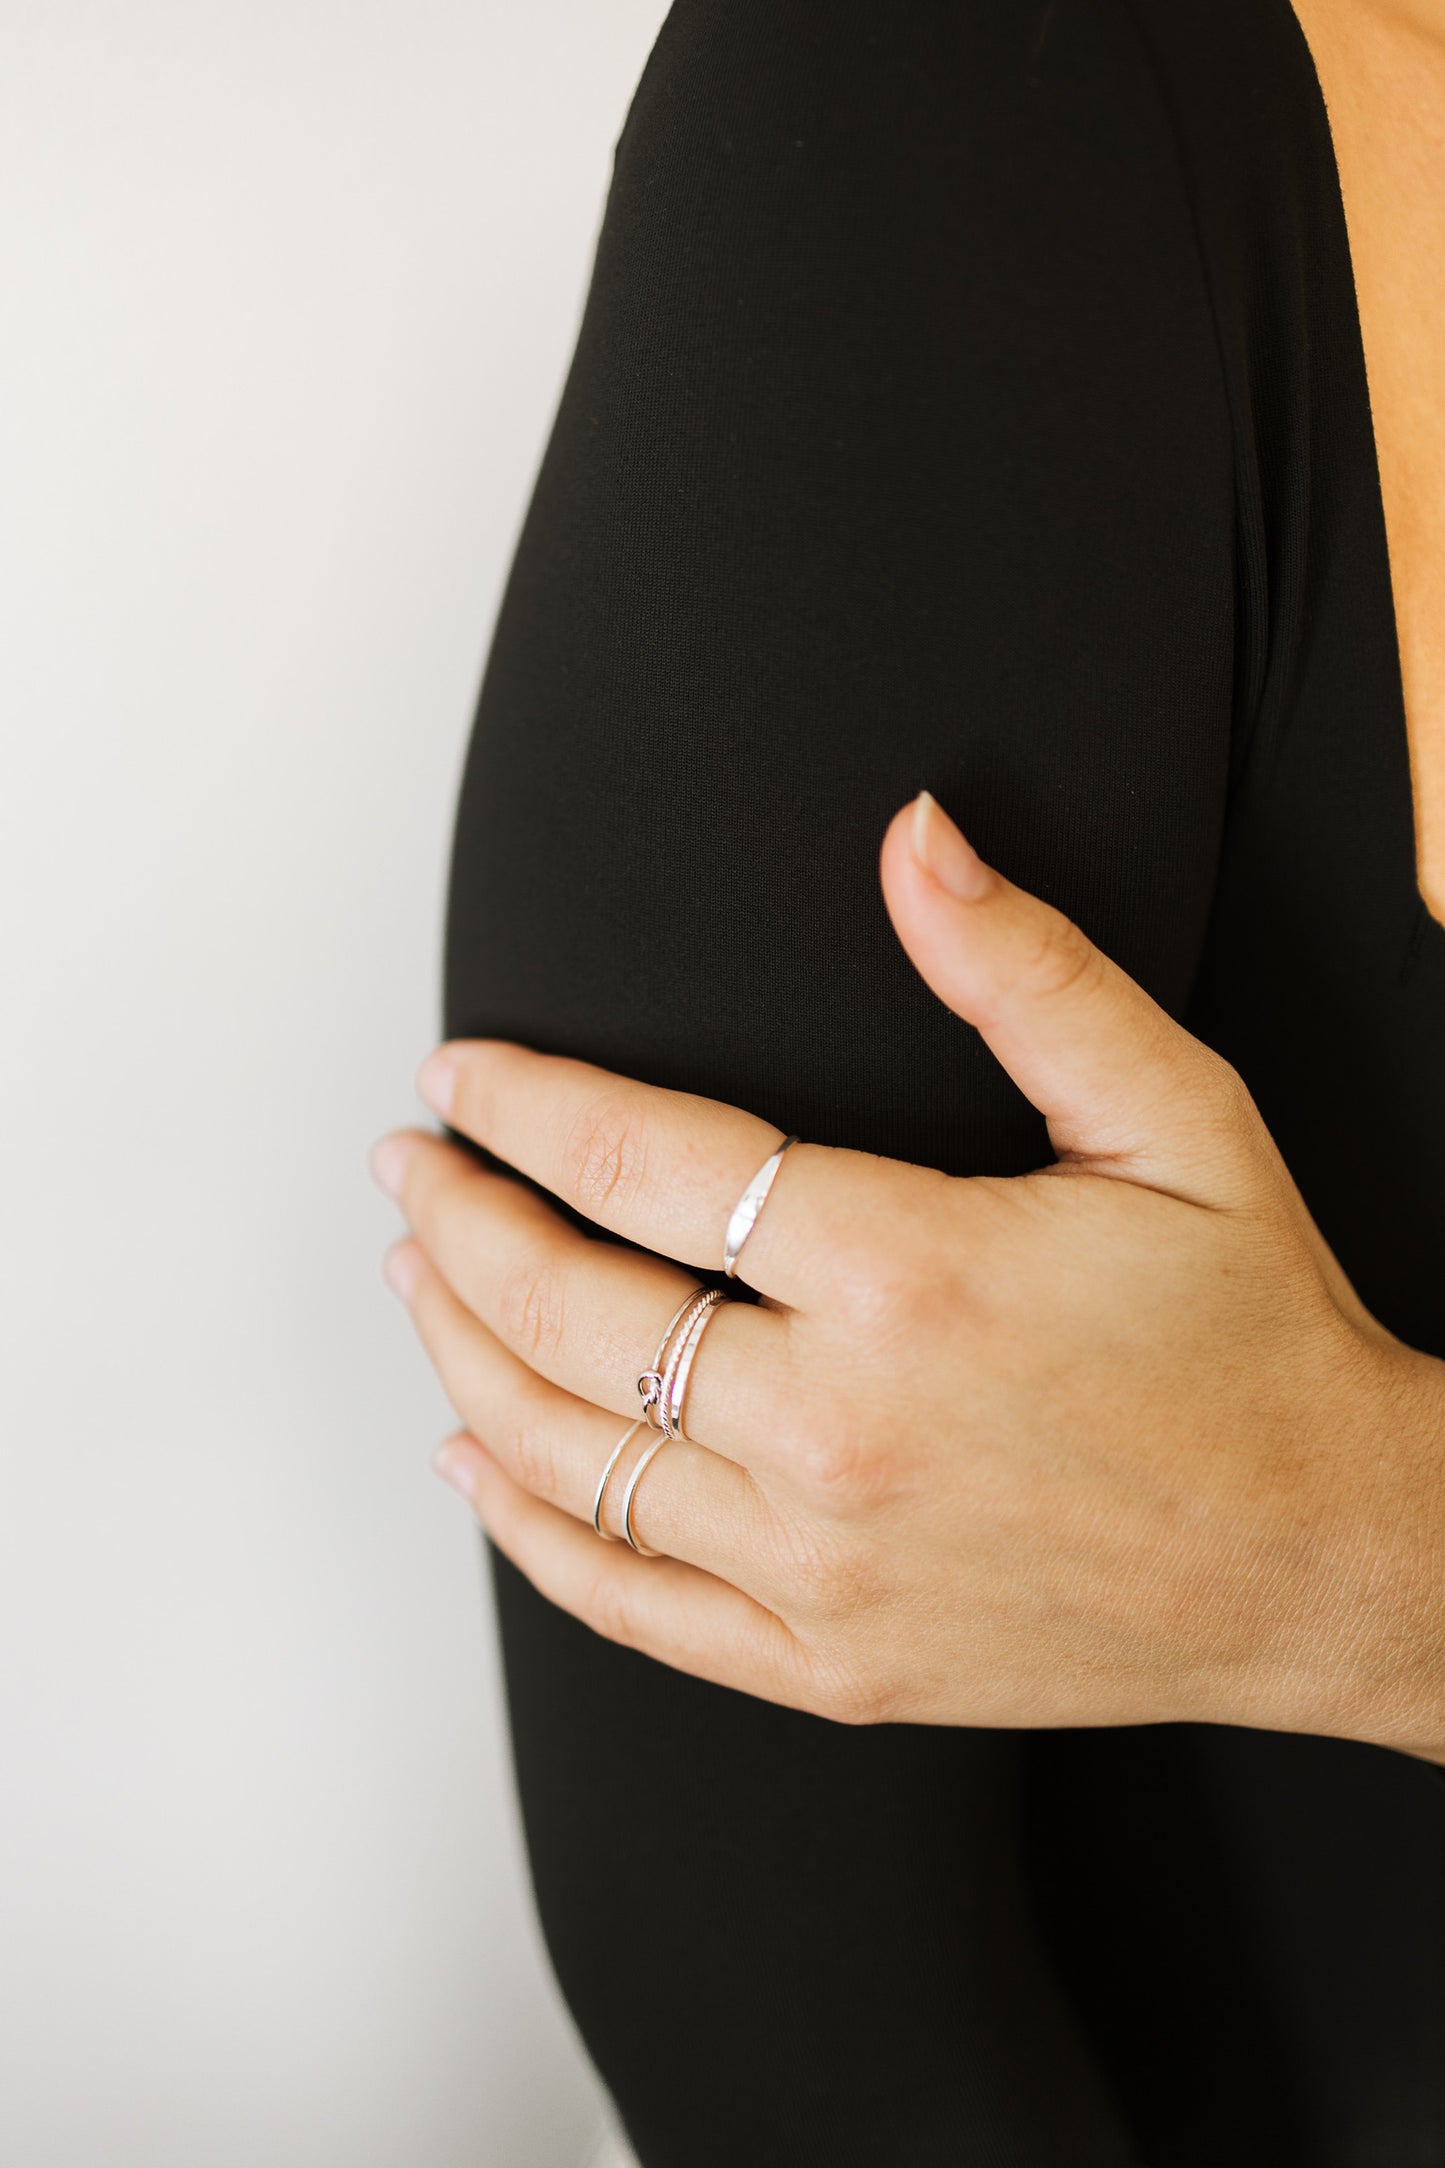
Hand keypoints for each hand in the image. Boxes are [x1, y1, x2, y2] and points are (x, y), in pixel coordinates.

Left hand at [371, 792, 1444, 1759]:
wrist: (1328, 1557)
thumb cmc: (1256, 1339)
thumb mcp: (1172, 1118)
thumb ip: (1024, 971)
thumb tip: (912, 836)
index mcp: (911, 1276)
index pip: (642, 1166)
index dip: (527, 1107)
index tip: (463, 1077)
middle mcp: (842, 1431)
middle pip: (569, 1310)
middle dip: (461, 1220)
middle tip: (414, 1162)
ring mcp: (826, 1565)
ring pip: (567, 1453)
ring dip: (462, 1352)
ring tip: (421, 1276)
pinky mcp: (832, 1665)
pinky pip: (625, 1600)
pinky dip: (526, 1528)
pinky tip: (478, 1460)